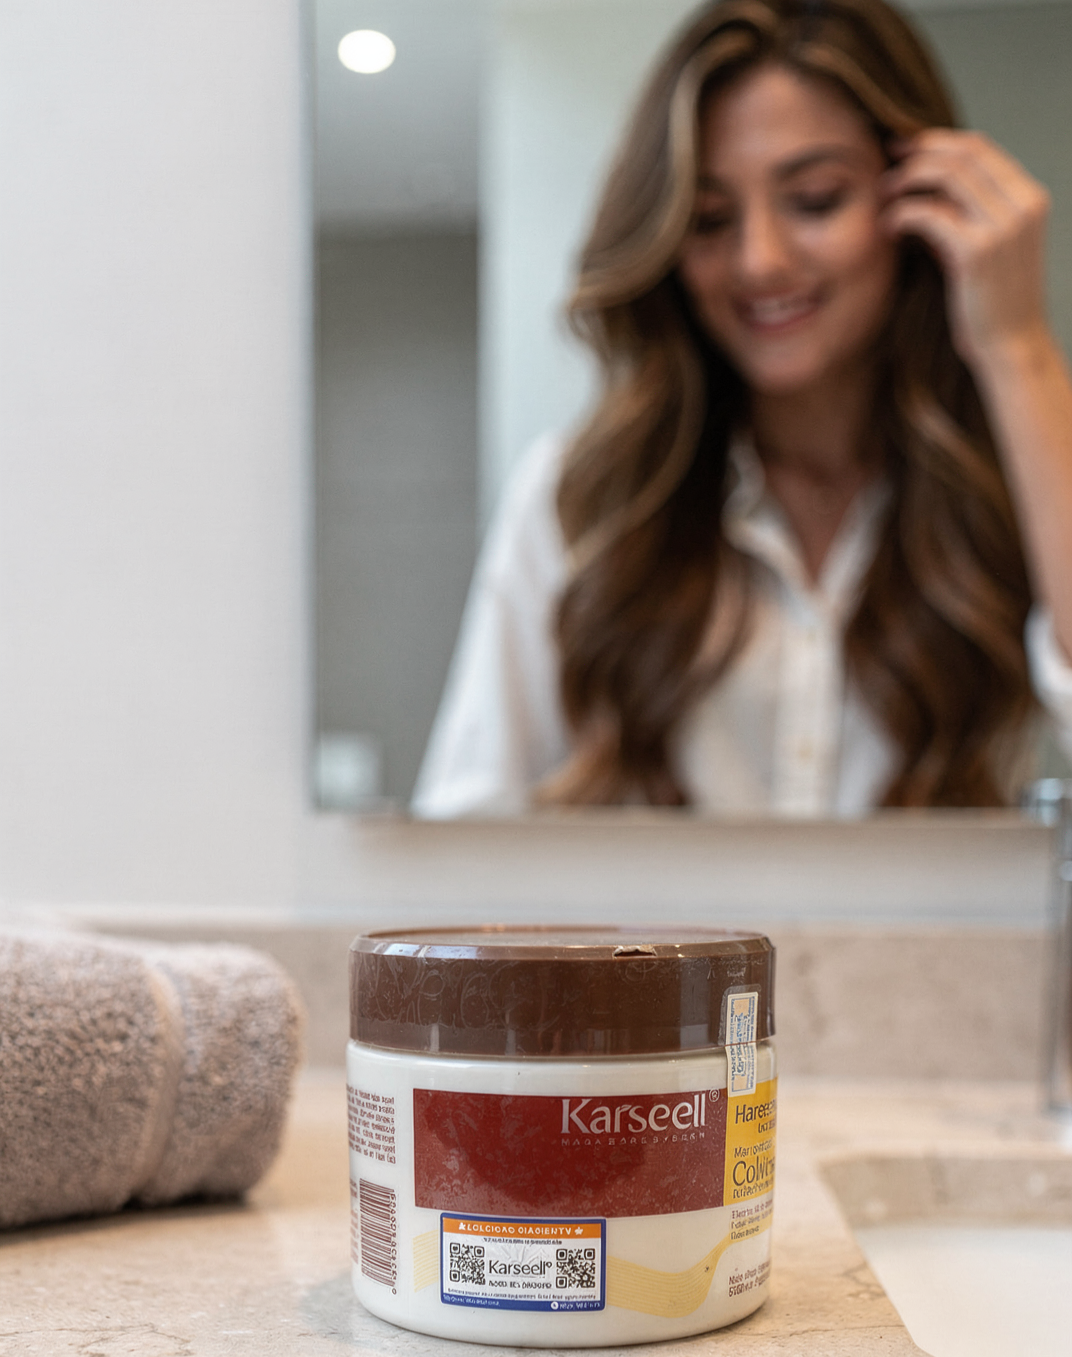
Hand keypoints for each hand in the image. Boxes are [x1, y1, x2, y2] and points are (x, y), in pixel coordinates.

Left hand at [881, 129, 1051, 368]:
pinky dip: (902, 214)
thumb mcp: (986, 246)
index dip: (936, 141)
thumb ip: (966, 213)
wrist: (1011, 346)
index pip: (979, 147)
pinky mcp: (976, 251)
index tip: (904, 149)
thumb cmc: (992, 300)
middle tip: (884, 168)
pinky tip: (888, 228)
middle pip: (961, 153)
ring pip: (945, 176)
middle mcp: (1022, 205)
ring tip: (883, 197)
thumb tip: (924, 186)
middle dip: (917, 154)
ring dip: (906, 181)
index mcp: (1029, 197)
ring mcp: (1003, 226)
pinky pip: (928, 214)